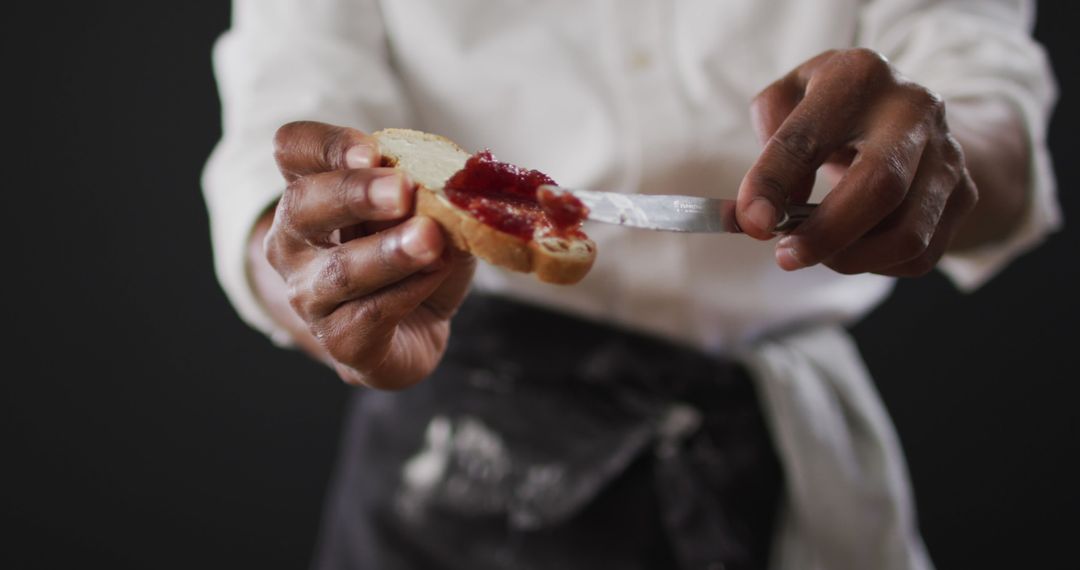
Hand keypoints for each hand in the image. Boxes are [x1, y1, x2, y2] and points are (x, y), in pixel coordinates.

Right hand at [263, 121, 474, 388]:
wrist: (419, 328)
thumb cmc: (416, 257)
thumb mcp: (431, 211)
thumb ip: (433, 194)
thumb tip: (448, 187)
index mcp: (312, 191)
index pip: (293, 150)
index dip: (326, 145)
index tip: (372, 151)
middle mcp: (294, 241)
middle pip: (302, 204)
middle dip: (354, 193)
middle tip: (402, 190)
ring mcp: (309, 294)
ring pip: (339, 269)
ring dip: (387, 251)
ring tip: (428, 239)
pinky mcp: (337, 339)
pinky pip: (369, 313)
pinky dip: (407, 291)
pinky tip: (434, 276)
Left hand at [737, 48, 977, 276]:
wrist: (910, 108)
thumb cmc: (833, 107)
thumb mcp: (791, 97)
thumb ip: (770, 139)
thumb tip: (769, 207)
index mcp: (859, 76)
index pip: (808, 137)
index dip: (773, 183)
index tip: (751, 221)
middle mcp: (914, 110)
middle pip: (880, 186)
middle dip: (826, 234)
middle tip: (786, 256)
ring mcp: (947, 154)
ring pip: (907, 234)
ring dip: (851, 258)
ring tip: (817, 252)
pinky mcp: (964, 194)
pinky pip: (921, 254)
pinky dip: (878, 264)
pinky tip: (855, 247)